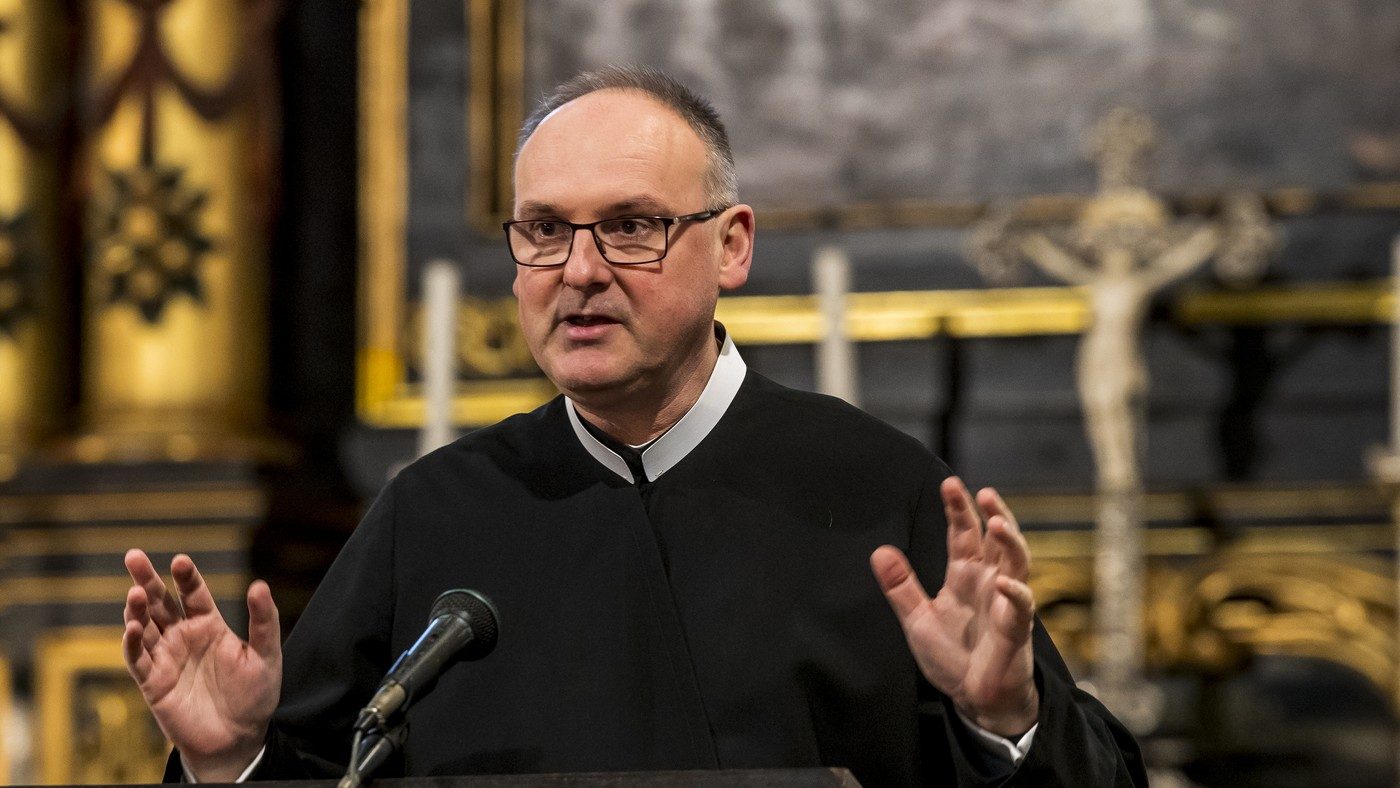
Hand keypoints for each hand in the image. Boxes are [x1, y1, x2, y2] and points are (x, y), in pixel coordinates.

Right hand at [122, 549, 281, 780]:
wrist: (238, 738)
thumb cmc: (254, 695)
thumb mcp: (266, 655)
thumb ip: (264, 621)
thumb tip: (259, 584)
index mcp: (209, 625)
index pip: (193, 594)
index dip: (186, 577)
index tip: (180, 560)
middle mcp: (184, 637)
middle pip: (160, 603)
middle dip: (146, 580)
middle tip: (133, 556)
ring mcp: (166, 658)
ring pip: (144, 627)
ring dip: (136, 610)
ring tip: (134, 593)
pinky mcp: (154, 683)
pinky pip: (138, 660)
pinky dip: (132, 644)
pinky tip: (132, 628)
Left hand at [870, 477, 1037, 736]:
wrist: (975, 698)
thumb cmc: (952, 656)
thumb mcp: (917, 619)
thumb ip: (900, 587)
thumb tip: (879, 552)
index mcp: (964, 576)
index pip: (963, 534)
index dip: (958, 510)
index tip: (949, 484)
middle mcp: (989, 581)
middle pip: (995, 538)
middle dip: (991, 513)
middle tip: (981, 492)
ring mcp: (1006, 603)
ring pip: (1017, 561)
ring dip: (1009, 540)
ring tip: (995, 522)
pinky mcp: (1015, 629)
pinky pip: (1020, 607)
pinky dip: (1014, 593)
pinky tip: (1003, 582)